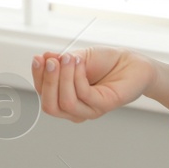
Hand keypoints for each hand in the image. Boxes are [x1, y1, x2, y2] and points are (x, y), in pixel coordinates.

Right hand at [31, 47, 154, 122]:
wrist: (131, 62)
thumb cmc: (105, 62)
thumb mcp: (77, 57)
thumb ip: (60, 61)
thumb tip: (43, 58)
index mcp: (64, 96)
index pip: (42, 93)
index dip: (37, 76)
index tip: (38, 58)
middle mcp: (75, 108)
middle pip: (50, 105)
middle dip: (48, 81)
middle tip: (53, 61)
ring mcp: (89, 110)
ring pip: (66, 103)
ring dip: (64, 77)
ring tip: (69, 58)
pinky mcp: (103, 105)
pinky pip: (84, 95)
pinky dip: (78, 76)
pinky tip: (81, 63)